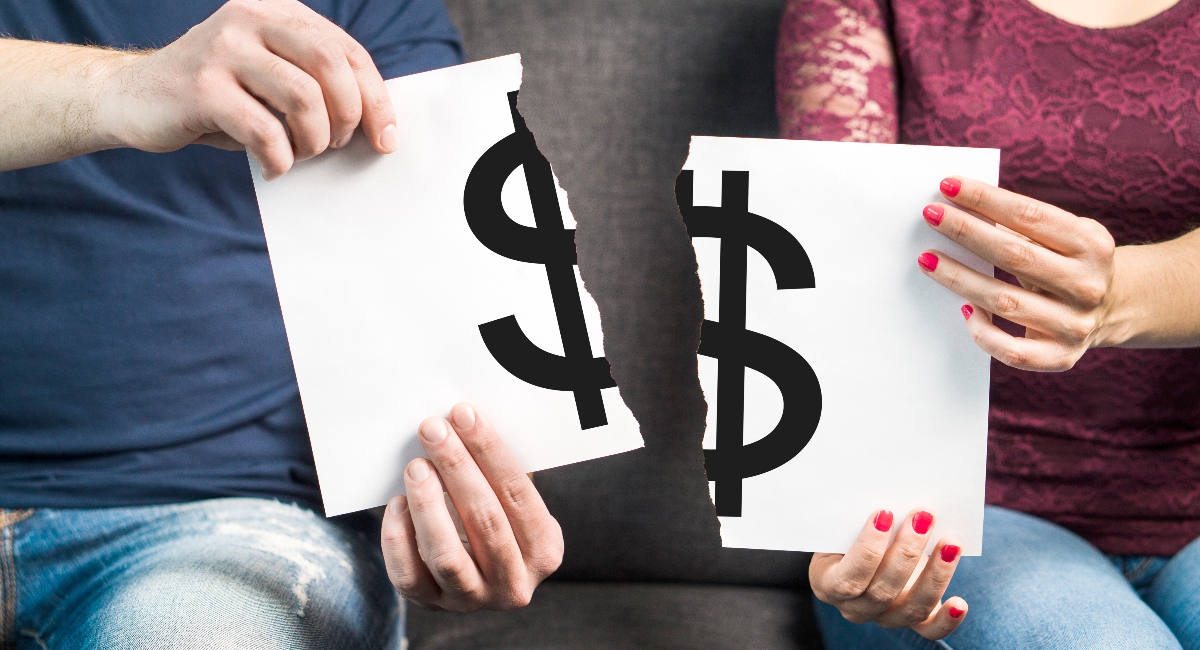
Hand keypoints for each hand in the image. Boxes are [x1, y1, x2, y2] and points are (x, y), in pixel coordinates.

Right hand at [97, 0, 395, 178]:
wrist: (132, 98)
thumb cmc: (219, 98)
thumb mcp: (270, 78)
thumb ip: (315, 84)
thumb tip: (376, 125)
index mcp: (277, 12)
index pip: (346, 51)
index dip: (375, 98)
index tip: (387, 138)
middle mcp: (251, 18)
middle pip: (331, 65)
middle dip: (348, 115)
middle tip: (337, 145)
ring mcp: (223, 48)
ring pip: (303, 97)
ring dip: (313, 140)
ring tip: (300, 153)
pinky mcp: (201, 86)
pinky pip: (265, 130)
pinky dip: (280, 159)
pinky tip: (272, 166)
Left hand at [380, 403, 563, 610]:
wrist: (480, 572)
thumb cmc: (497, 518)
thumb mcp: (513, 502)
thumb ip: (498, 473)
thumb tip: (461, 421)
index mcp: (545, 551)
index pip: (518, 494)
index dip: (490, 451)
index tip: (464, 415)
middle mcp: (513, 583)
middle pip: (485, 521)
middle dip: (457, 468)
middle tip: (433, 430)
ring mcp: (472, 600)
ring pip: (446, 556)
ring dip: (428, 504)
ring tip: (416, 467)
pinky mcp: (433, 606)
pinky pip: (409, 576)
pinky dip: (399, 538)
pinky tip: (397, 504)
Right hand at [810, 509, 966, 639]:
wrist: (863, 549)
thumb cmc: (850, 533)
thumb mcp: (843, 527)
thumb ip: (857, 521)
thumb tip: (888, 505)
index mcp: (828, 584)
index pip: (849, 577)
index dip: (867, 549)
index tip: (885, 514)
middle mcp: (855, 608)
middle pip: (882, 591)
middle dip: (906, 552)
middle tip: (923, 517)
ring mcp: (885, 618)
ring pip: (911, 608)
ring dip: (934, 574)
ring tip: (950, 544)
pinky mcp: (913, 621)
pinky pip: (930, 630)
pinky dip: (947, 620)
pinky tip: (960, 603)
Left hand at [918, 176, 1116, 370]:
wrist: (1115, 308)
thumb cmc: (1069, 262)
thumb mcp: (1064, 236)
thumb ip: (1023, 224)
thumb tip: (960, 207)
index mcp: (1091, 245)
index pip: (1030, 216)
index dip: (986, 199)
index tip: (948, 186)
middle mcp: (1087, 285)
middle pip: (1014, 255)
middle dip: (966, 232)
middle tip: (930, 216)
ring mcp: (1075, 324)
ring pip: (1004, 301)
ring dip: (960, 278)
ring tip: (927, 259)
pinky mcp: (1061, 357)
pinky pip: (1011, 350)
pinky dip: (982, 332)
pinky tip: (964, 309)